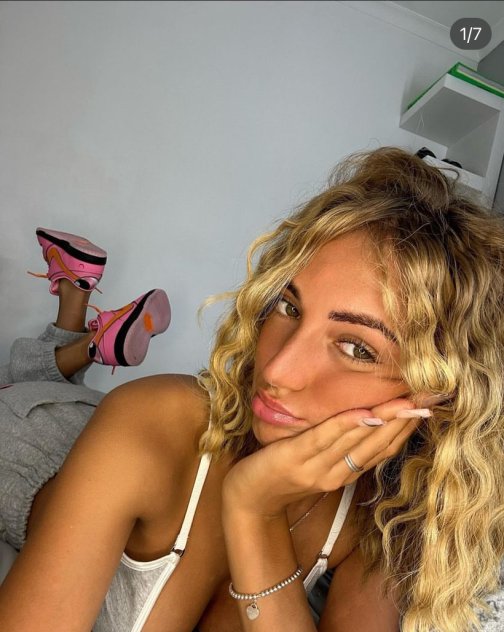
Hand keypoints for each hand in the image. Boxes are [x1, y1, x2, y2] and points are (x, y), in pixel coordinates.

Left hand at [222, 398, 429, 520]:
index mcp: (344, 473)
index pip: (382, 450)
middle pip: (376, 445)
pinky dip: (345, 425)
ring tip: (406, 402)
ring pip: (356, 442)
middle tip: (426, 399)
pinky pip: (323, 439)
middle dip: (403, 421)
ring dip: (383, 420)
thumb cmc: (282, 473)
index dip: (405, 429)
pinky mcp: (294, 459)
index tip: (426, 407)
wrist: (247, 499)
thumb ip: (340, 445)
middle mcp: (337, 474)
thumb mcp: (317, 461)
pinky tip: (364, 412)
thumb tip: (364, 419)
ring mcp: (316, 468)